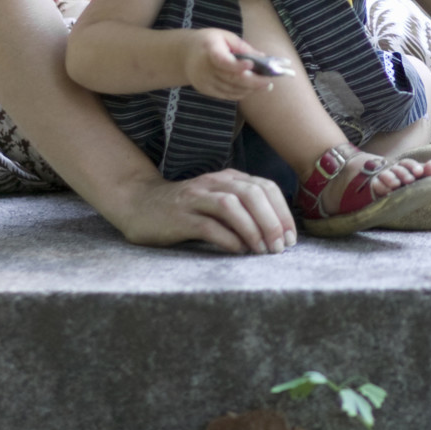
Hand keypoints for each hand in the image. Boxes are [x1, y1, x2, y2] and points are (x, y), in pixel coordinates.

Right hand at [110, 167, 298, 253]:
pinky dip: (228, 239)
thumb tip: (277, 231)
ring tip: (263, 251)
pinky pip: (208, 226)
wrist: (139, 204)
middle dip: (272, 222)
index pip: (265, 187)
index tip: (291, 237)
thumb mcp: (218, 201)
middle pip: (253, 194)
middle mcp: (214, 183)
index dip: (282, 212)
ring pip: (232, 206)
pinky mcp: (179, 217)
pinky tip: (238, 251)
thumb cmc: (186, 209)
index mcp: (228, 178)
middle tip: (280, 247)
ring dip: (253, 229)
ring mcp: (195, 199)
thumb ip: (244, 208)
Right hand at [182, 28, 279, 102]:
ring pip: (231, 89)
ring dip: (250, 89)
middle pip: (231, 79)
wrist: (184, 55)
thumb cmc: (208, 42)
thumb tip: (262, 57)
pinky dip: (241, 93)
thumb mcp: (224, 36)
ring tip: (265, 85)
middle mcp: (205, 69)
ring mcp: (205, 82)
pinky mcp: (206, 90)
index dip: (237, 65)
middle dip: (253, 81)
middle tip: (268, 81)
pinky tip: (252, 89)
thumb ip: (242, 46)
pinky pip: (227, 95)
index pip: (222, 61)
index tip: (252, 65)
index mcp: (209, 50)